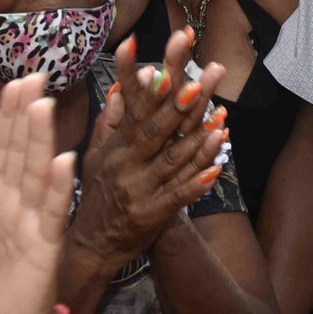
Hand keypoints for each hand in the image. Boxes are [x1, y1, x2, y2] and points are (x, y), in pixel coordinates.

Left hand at [0, 74, 77, 313]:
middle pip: (21, 152)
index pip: (0, 148)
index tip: (14, 83)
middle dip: (26, 116)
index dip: (6, 117)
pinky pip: (53, 213)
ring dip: (42, 141)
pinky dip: (60, 189)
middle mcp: (16, 201)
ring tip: (45, 107)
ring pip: (37, 174)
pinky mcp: (47, 245)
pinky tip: (66, 163)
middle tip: (35, 77)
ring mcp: (34, 220)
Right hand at [70, 30, 229, 266]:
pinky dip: (198, 182)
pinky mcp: (152, 215)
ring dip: (198, 141)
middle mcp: (126, 167)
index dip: (151, 92)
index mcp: (114, 149)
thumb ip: (108, 122)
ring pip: (173, 162)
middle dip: (178, 107)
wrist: (91, 245)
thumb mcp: (94, 156)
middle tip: (199, 83)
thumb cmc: (96, 194)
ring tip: (221, 120)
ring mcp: (139, 192)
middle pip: (155, 133)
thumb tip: (120, 87)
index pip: (134, 114)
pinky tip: (217, 169)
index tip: (165, 69)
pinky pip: (179, 196)